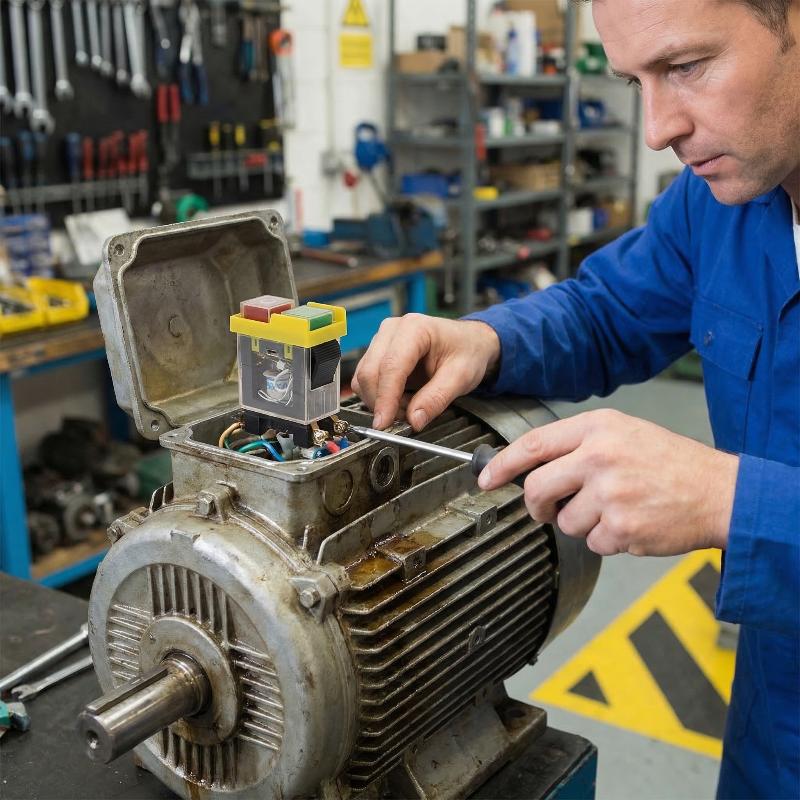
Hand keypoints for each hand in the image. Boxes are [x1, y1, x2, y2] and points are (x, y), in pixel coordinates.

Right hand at [352, 314, 500, 430]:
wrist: (469, 342)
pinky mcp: (377, 353)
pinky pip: (366, 380)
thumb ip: (436, 399)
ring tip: (408, 406)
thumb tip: (414, 420)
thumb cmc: (467, 351)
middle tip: (403, 420)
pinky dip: (379, 397)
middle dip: (382, 403)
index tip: (384, 422)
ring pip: (363, 378)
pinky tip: (401, 399)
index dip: (385, 398)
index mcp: (415, 329)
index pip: (391, 366)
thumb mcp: (461, 377)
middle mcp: (392, 330)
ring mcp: (381, 340)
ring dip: (380, 401)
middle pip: (369, 372)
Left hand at [478, 409, 738, 555]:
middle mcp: (600, 456)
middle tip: (547, 508)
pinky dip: (605, 539)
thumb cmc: (670, 462)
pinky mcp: (621, 527)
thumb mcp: (623, 432)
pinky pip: (591, 542)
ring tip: (615, 509)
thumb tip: (531, 466)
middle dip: (537, 504)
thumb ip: (577, 445)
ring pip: (564, 520)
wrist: (719, 492)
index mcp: (598, 428)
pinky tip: (630, 523)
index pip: (533, 445)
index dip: (502, 464)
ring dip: (581, 522)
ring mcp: (610, 493)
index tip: (485, 478)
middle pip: (536, 488)